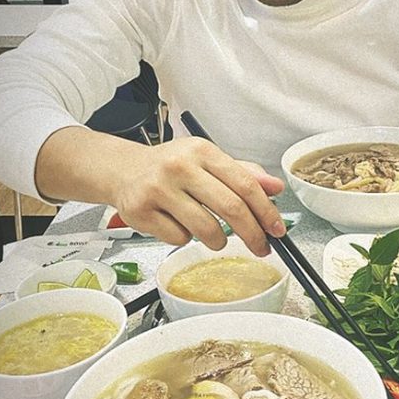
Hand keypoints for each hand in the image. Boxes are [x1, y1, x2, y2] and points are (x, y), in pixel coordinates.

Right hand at [111, 137, 285, 254]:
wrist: (122, 170)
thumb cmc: (169, 167)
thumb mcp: (207, 161)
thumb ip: (242, 173)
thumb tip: (275, 188)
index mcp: (201, 151)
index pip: (244, 183)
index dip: (266, 210)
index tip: (276, 228)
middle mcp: (180, 167)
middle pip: (230, 208)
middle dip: (252, 234)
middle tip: (261, 247)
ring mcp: (158, 189)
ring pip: (206, 229)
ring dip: (217, 240)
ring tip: (214, 235)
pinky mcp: (141, 212)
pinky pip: (179, 238)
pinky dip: (185, 238)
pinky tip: (178, 224)